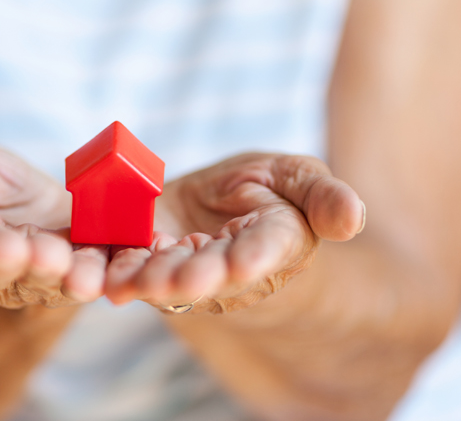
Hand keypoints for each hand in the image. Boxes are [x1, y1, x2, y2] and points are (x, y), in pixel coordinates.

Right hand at [0, 139, 106, 307]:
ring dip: (51, 273)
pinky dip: (94, 279)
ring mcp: (33, 276)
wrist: (36, 203)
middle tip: (12, 249)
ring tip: (60, 263)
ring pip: (39, 280)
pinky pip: (85, 280)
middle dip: (2, 259)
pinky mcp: (74, 274)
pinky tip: (99, 280)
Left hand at [105, 153, 364, 313]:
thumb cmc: (265, 185)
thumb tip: (354, 220)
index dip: (255, 257)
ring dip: (152, 282)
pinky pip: (136, 270)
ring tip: (133, 284)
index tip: (243, 264)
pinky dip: (121, 273)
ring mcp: (190, 271)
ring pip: (171, 279)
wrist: (216, 199)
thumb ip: (323, 197)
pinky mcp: (152, 265)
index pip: (268, 250)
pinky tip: (107, 278)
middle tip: (181, 282)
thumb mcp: (295, 175)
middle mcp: (233, 268)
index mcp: (276, 241)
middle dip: (195, 277)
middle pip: (213, 273)